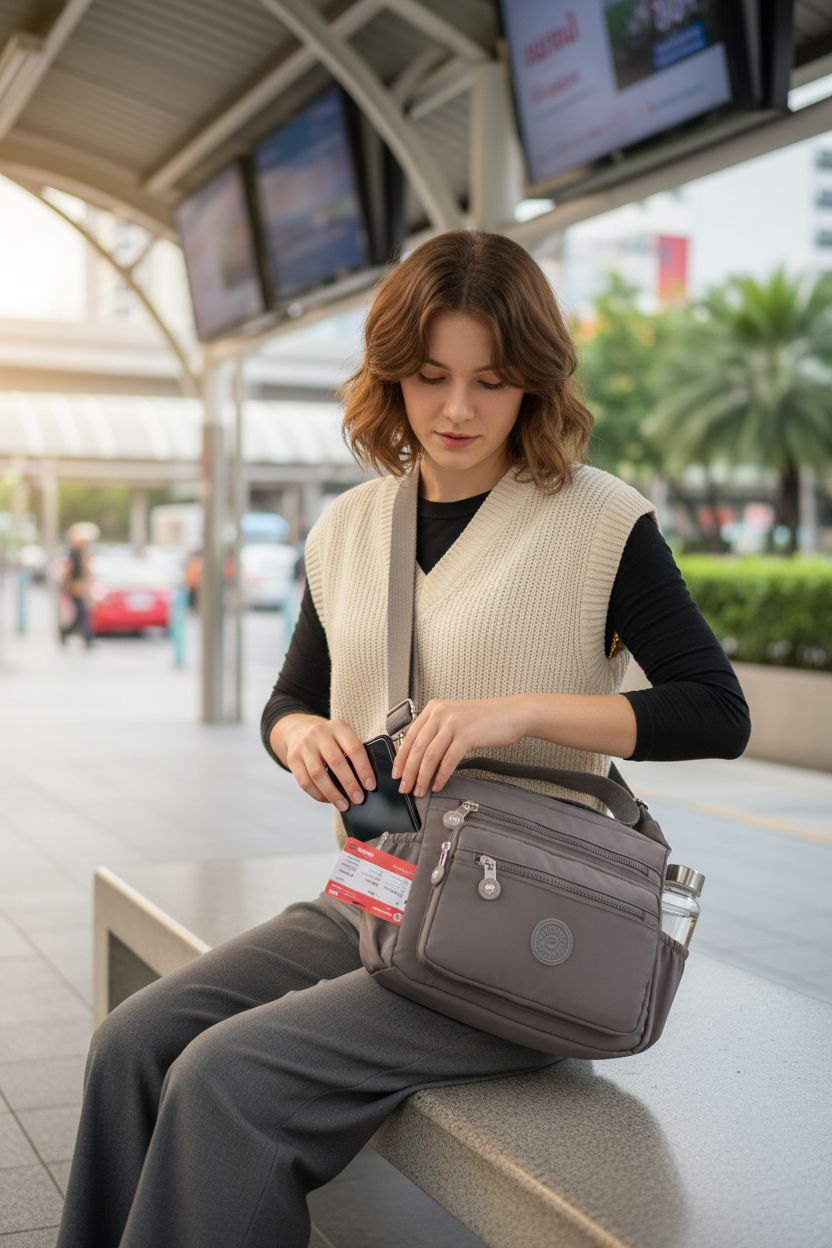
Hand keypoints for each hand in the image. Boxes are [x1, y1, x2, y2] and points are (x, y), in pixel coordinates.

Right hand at [285, 718, 376, 812]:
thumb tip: (367, 783)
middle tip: (358, 799)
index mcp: (339, 727)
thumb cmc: (331, 741)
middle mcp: (320, 733)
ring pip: (318, 774)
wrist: (301, 731)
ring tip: (344, 805)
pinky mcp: (293, 758)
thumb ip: (355, 754)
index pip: (354, 749)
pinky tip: (328, 800)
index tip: (370, 786)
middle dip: (349, 784)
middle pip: (336, 762)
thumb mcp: (344, 737)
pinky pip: (305, 782)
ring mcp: (304, 745)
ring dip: (333, 793)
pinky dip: (318, 794)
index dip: (363, 769)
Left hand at [390, 697, 526, 796]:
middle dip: (409, 772)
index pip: (409, 736)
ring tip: (420, 790)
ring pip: (429, 756)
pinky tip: (438, 785)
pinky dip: (441, 776)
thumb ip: (436, 731)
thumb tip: (418, 757)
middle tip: (404, 787)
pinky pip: (448, 760)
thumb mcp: (454, 718)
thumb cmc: (484, 719)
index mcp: (434, 708)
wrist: (510, 714)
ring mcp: (453, 723)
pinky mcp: (467, 735)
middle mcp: (441, 713)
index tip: (396, 773)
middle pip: (417, 748)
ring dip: (422, 777)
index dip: (401, 758)